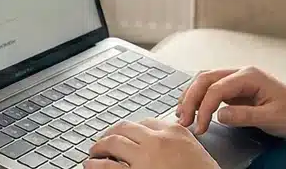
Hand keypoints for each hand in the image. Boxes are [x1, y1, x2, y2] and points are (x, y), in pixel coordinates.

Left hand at [84, 118, 216, 168]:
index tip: (126, 134)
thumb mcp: (193, 151)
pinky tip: (91, 166)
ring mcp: (144, 158)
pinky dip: (96, 165)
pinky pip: (108, 167)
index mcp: (174, 132)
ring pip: (112, 143)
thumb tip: (159, 142)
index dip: (131, 129)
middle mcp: (157, 141)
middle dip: (110, 133)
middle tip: (103, 141)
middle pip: (125, 128)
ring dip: (99, 147)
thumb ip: (176, 142)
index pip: (146, 122)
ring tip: (94, 153)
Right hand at [177, 66, 285, 137]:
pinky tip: (191, 109)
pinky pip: (210, 88)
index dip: (204, 107)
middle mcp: (240, 73)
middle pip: (206, 78)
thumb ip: (246, 116)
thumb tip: (220, 115)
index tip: (200, 127)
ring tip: (182, 115)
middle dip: (191, 98)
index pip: (217, 88)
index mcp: (250, 76)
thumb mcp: (271, 117)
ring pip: (205, 80)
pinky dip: (197, 97)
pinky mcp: (234, 88)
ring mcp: (236, 79)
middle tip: (184, 120)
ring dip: (191, 96)